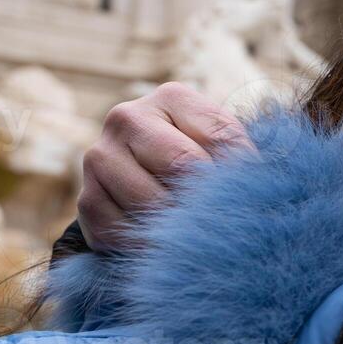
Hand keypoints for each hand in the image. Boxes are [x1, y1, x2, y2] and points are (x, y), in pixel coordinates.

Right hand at [77, 83, 249, 251]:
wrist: (149, 180)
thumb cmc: (202, 158)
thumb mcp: (226, 146)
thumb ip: (239, 155)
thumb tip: (256, 184)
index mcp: (172, 97)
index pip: (218, 137)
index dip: (241, 173)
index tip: (255, 196)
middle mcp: (127, 118)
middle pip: (181, 166)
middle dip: (209, 198)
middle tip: (227, 220)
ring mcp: (100, 157)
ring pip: (150, 201)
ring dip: (179, 224)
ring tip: (199, 233)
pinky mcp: (86, 198)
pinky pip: (119, 230)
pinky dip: (147, 244)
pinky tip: (165, 245)